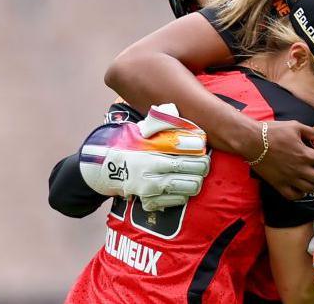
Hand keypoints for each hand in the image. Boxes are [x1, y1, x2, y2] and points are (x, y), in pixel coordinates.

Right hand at [80, 104, 209, 209]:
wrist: (109, 169)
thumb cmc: (133, 146)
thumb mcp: (144, 130)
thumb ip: (162, 122)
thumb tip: (177, 111)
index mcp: (150, 148)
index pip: (180, 146)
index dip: (196, 146)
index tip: (202, 145)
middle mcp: (150, 168)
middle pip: (188, 167)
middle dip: (202, 164)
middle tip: (204, 162)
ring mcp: (149, 187)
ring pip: (187, 186)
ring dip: (196, 180)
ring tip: (196, 175)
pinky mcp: (149, 201)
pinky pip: (178, 200)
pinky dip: (184, 194)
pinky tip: (183, 186)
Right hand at [244, 120, 313, 199]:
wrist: (251, 141)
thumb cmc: (273, 131)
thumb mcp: (295, 126)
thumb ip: (313, 132)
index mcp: (305, 155)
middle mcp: (299, 169)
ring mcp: (289, 179)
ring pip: (309, 189)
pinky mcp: (278, 184)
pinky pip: (293, 195)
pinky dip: (300, 194)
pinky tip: (302, 188)